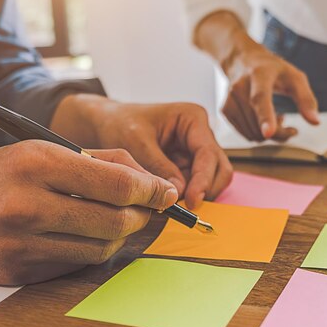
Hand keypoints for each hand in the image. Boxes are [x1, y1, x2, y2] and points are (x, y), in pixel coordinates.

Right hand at [0, 141, 177, 284]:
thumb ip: (98, 162)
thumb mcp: (40, 150)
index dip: (151, 190)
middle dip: (141, 217)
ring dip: (117, 237)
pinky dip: (87, 251)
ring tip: (114, 221)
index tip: (166, 193)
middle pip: (114, 222)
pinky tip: (80, 236)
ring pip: (99, 250)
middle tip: (146, 210)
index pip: (115, 183)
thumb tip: (152, 181)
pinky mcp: (13, 271)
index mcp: (36, 162)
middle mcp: (25, 204)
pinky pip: (72, 266)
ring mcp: (17, 243)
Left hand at [51, 97, 232, 209]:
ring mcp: (195, 152)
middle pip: (219, 169)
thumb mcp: (136, 143)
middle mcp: (200, 135)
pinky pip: (194, 186)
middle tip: (185, 207)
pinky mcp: (186, 167)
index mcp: (192, 118)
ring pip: (210, 181)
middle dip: (206, 189)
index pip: (208, 153)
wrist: (107, 124)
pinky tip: (166, 200)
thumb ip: (158, 167)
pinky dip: (185, 196)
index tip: (192, 201)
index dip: (203, 180)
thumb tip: (179, 193)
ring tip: (170, 203)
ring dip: (195, 195)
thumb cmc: (120, 124)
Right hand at [194, 11, 319, 140]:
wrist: (241, 60)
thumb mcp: (294, 77)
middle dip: (279, 133)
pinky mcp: (225, 110)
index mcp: (259, 75)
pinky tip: (263, 120)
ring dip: (269, 134)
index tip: (269, 132)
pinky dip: (258, 133)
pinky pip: (246, 134)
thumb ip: (306, 99)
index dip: (266, 117)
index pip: (261, 99)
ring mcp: (230, 99)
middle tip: (290, 127)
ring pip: (253, 133)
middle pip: (260, 124)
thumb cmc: (272, 69)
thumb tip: (316, 122)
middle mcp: (240, 87)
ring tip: (277, 118)